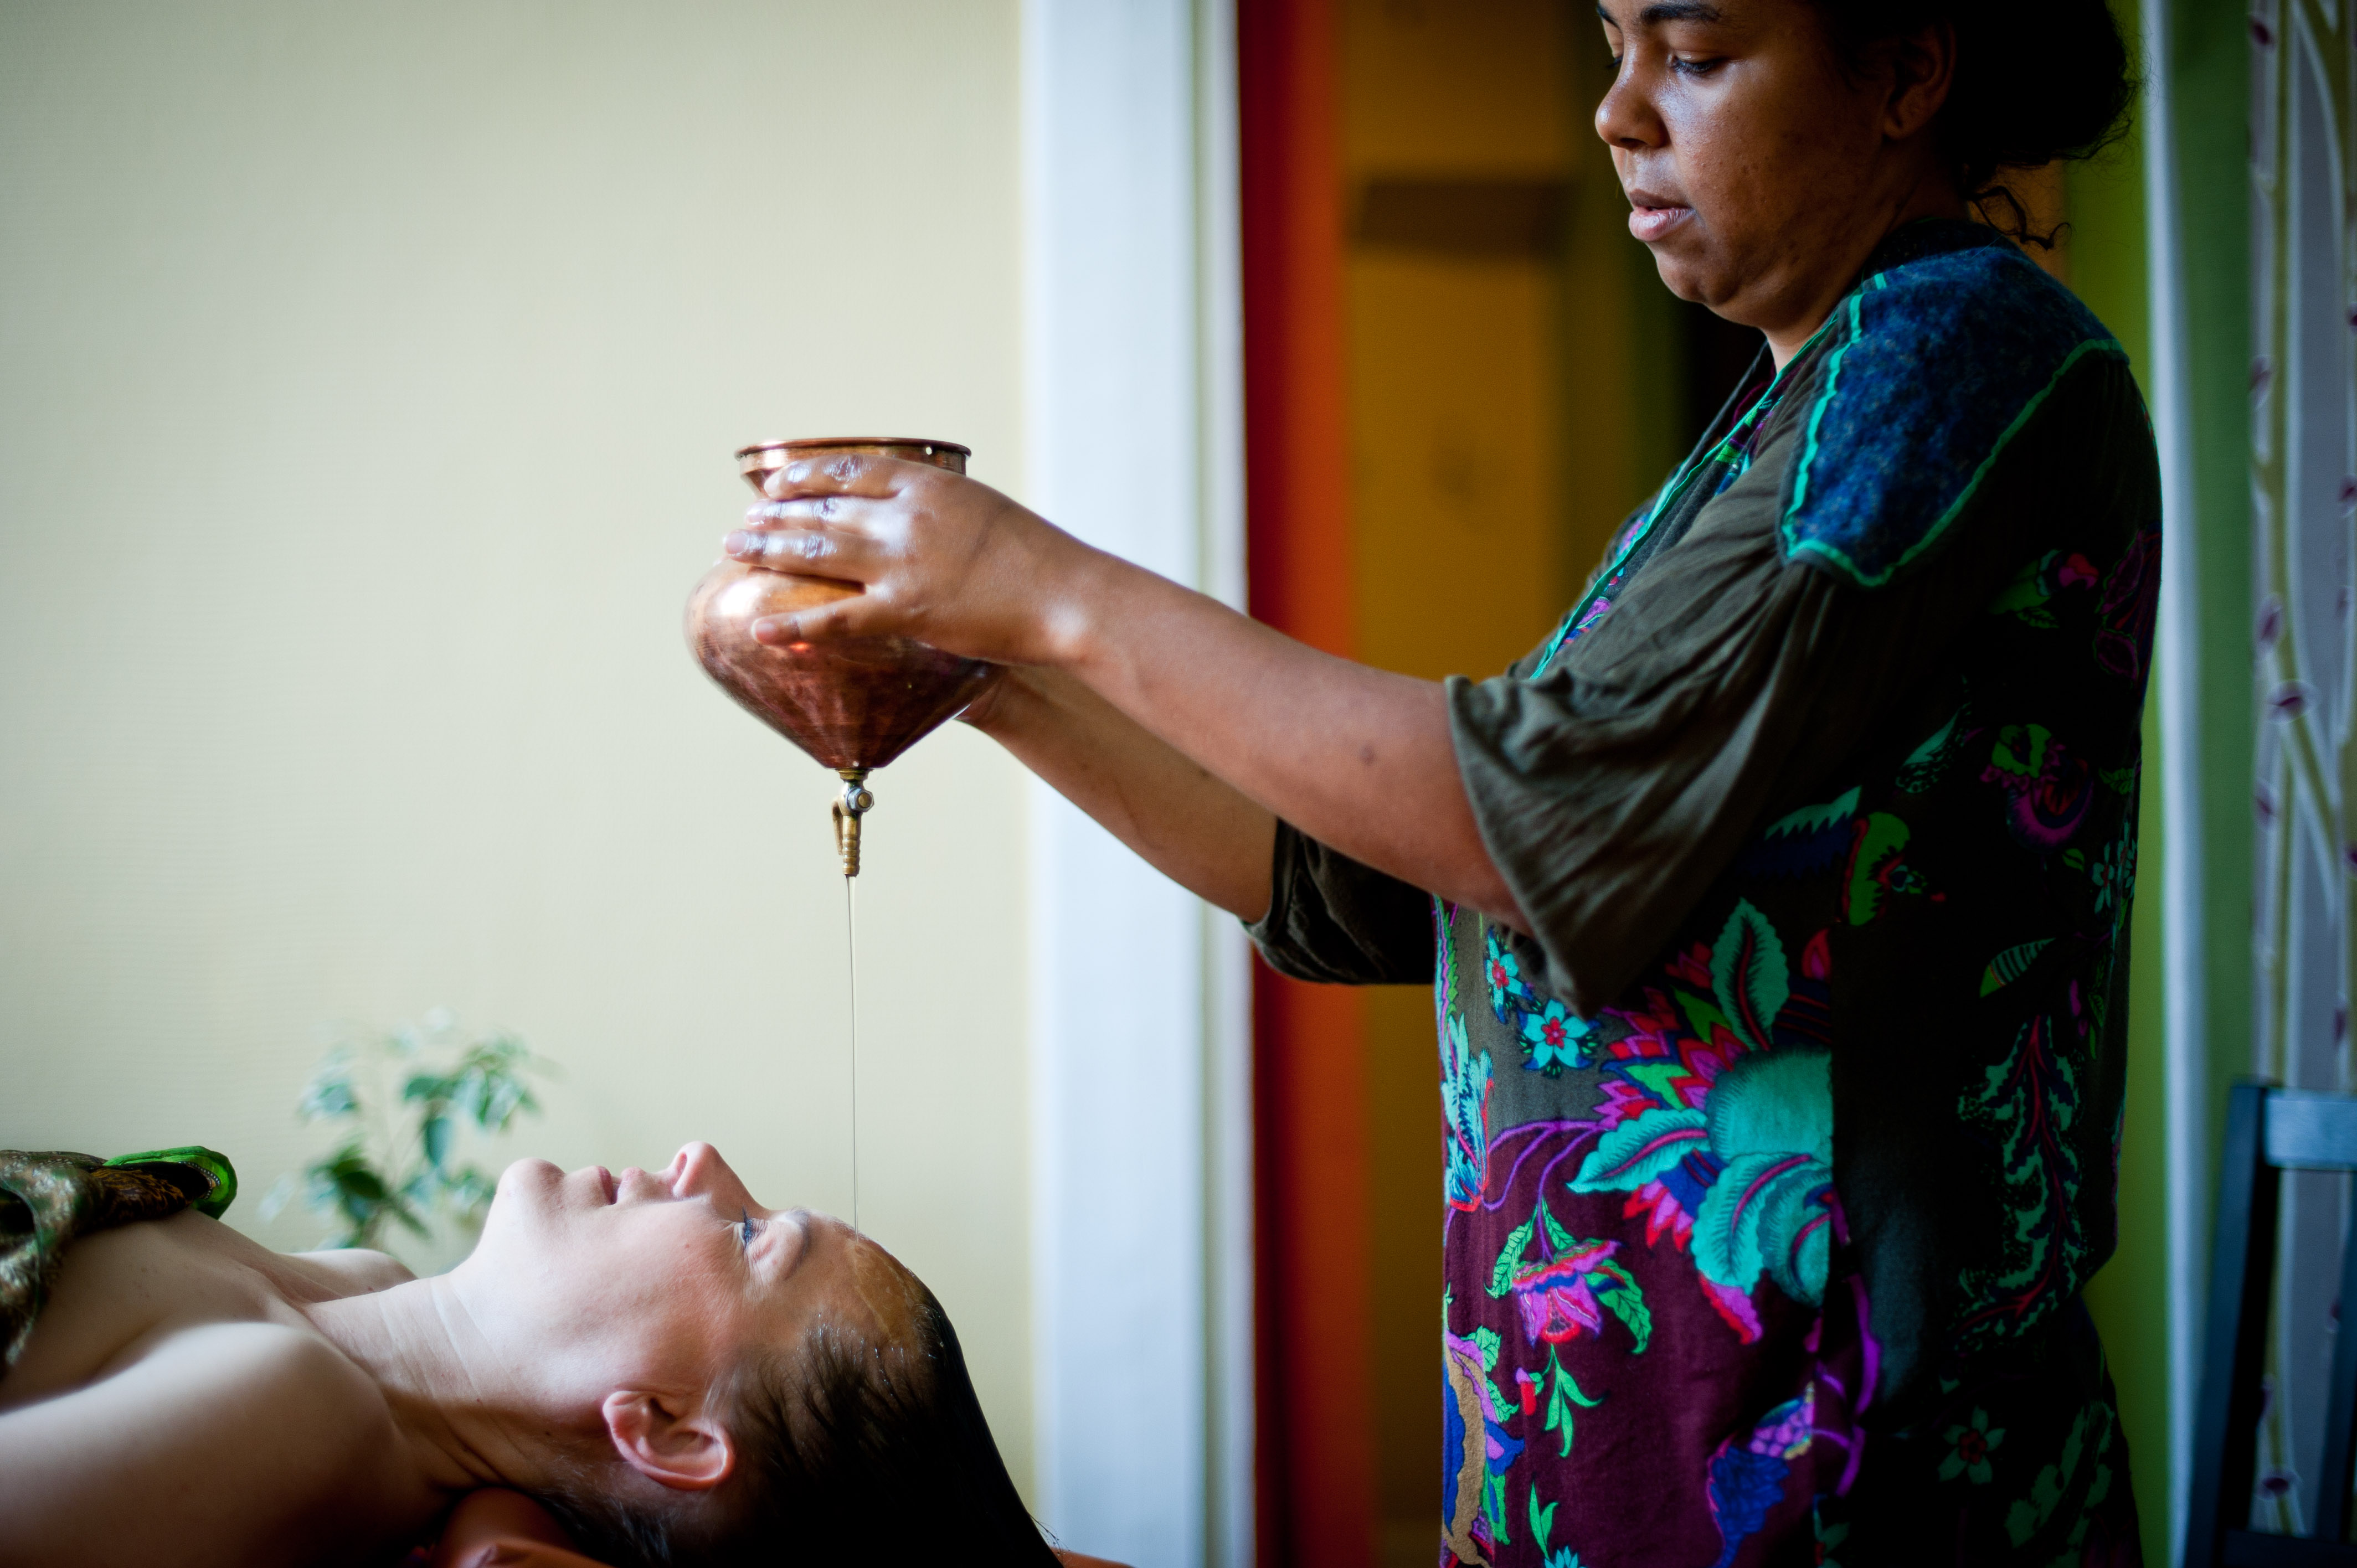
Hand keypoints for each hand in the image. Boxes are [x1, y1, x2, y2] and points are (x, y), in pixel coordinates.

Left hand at [723, 454, 1102, 666]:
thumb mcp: (986, 514)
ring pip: (817, 550)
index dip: (804, 476)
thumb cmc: (1040, 561)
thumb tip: (916, 517)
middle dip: (773, 516)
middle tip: (740, 525)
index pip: (850, 470)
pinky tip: (761, 629)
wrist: (1070, 596)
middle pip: (822, 508)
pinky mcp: (908, 609)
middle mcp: (907, 516)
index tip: (774, 485)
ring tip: (733, 552)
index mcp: (929, 486)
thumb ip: (943, 512)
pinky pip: (837, 618)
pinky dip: (794, 625)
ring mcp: (904, 562)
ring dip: (768, 551)